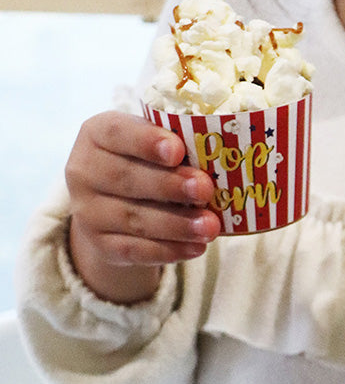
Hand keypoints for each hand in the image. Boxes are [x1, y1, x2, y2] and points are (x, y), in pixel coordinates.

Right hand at [65, 111, 220, 303]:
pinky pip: (136, 250)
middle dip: (170, 186)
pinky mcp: (100, 244)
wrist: (114, 211)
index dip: (146, 142)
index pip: (116, 132)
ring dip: (177, 224)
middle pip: (127, 179)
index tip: (177, 150)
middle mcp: (83, 171)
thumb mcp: (152, 148)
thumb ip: (175, 148)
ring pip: (134, 219)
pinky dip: (169, 250)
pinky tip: (197, 248)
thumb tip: (222, 158)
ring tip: (211, 226)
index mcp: (96, 134)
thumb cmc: (144, 167)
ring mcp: (88, 211)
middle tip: (206, 189)